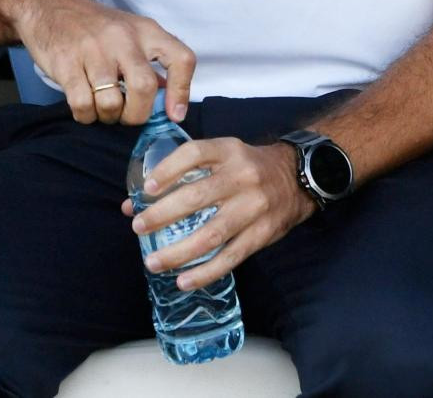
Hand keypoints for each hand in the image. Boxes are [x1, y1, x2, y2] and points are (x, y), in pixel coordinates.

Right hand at [6, 0, 194, 124]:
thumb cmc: (95, 27)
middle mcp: (123, 38)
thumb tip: (169, 103)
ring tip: (102, 108)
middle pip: (144, 88)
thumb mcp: (130, 33)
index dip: (182, 91)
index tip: (174, 114)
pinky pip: (82, 105)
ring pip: (111, 102)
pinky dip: (85, 115)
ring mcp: (93, 49)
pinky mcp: (66, 62)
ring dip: (107, 116)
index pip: (181, 59)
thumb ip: (150, 64)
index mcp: (146, 31)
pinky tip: (84, 106)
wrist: (49, 5)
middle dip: (136, 115)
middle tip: (126, 116)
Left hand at [124, 139, 315, 290]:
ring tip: (153, 262)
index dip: (167, 169)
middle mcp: (241, 177)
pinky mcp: (262, 234)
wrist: (299, 178)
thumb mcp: (223, 156)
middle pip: (197, 197)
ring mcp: (253, 207)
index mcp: (228, 151)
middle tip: (138, 228)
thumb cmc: (249, 167)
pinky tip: (184, 281)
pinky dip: (206, 272)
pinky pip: (231, 256)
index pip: (193, 154)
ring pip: (211, 234)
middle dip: (162, 215)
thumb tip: (134, 203)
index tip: (146, 189)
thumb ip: (183, 174)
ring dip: (179, 251)